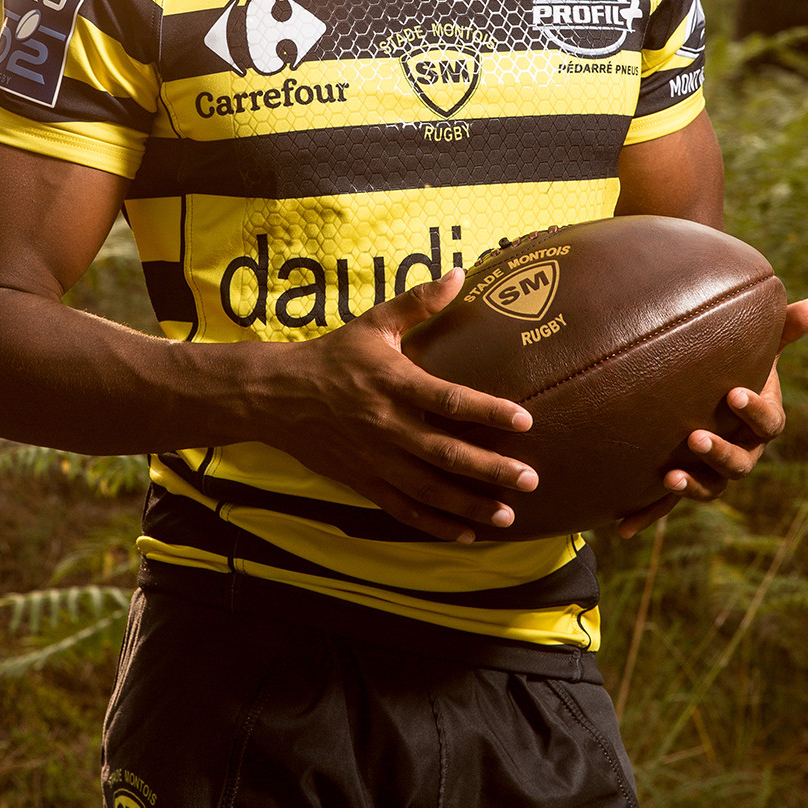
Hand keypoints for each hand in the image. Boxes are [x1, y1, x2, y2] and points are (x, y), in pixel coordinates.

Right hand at [252, 268, 537, 542]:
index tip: (525, 420)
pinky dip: (435, 524)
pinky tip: (466, 533)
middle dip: (490, 469)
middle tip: (530, 479)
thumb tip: (461, 274)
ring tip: (508, 514)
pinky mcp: (363, 481)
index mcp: (393, 382)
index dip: (488, 411)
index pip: (449, 399)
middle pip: (445, 452)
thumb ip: (419, 303)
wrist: (277, 395)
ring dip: (470, 504)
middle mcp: (386, 424)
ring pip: (429, 489)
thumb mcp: (375, 323)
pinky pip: (403, 509)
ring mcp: (375, 458)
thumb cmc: (334, 355)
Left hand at [617, 297, 807, 537]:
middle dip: (720, 453)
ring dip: (692, 486)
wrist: (708, 393)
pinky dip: (647, 514)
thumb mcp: (757, 348)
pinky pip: (667, 504)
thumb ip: (781, 330)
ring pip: (711, 488)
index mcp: (762, 422)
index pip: (768, 422)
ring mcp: (713, 472)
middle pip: (740, 463)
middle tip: (695, 436)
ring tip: (670, 477)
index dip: (754, 410)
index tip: (733, 393)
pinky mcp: (683, 480)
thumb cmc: (738, 365)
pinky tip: (621, 527)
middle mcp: (744, 452)